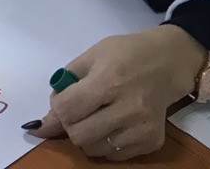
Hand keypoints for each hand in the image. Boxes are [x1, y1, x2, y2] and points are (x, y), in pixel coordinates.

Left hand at [30, 28, 206, 160]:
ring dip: (87, 136)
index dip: (57, 106)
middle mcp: (129, 107)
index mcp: (110, 80)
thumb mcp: (91, 56)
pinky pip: (114, 156)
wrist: (167, 62)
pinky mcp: (152, 141)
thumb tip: (42, 124)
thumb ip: (64, 87)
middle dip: (70, 124)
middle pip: (79, 135)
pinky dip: (106, 143)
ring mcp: (143, 127)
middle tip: (78, 110)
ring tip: (96, 116)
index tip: (64, 98)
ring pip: (94, 150)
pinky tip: (113, 124)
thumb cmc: (125, 54)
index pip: (67, 109)